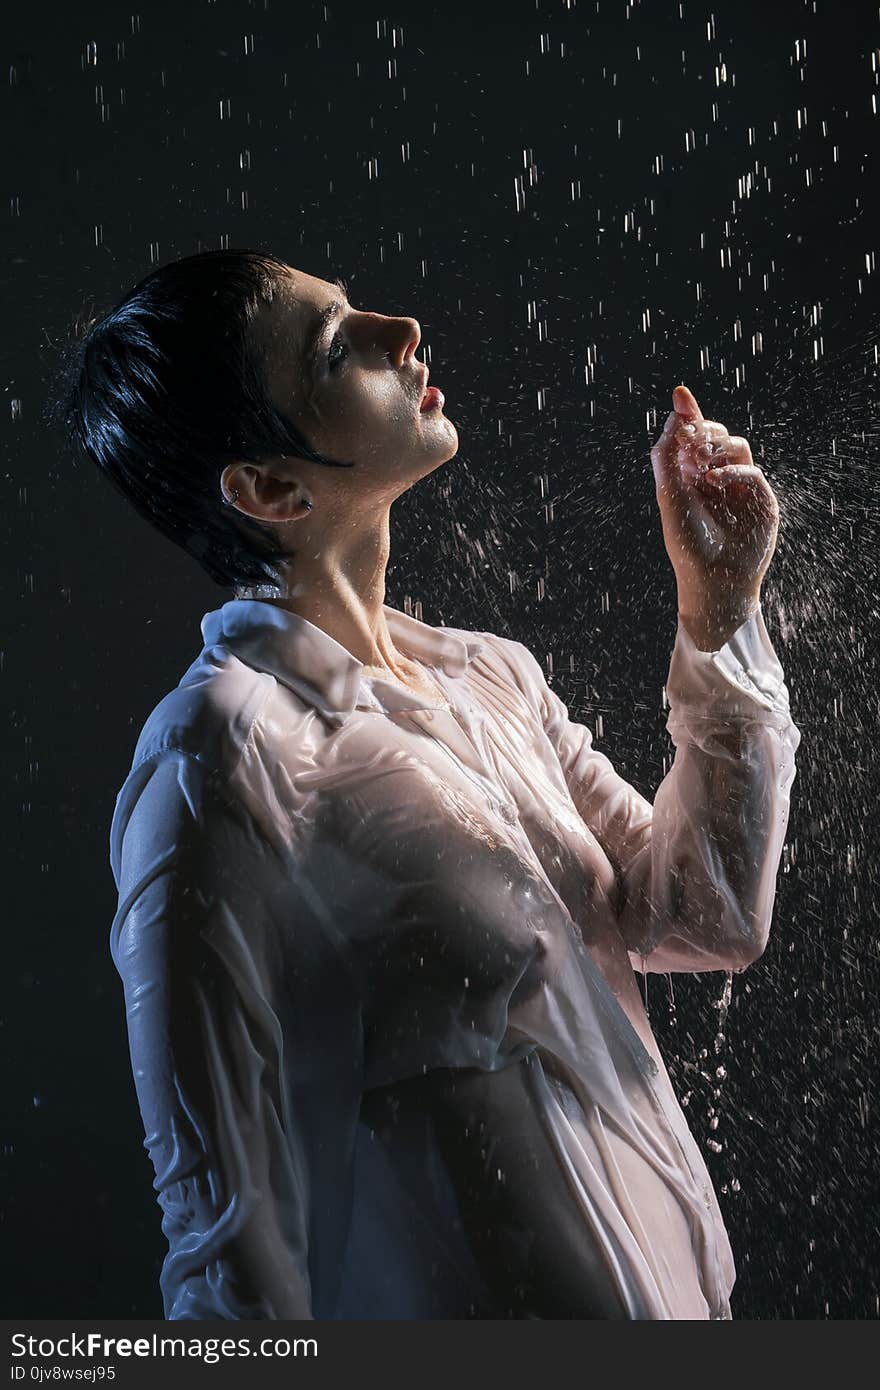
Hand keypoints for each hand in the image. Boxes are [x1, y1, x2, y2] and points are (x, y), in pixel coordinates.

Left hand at [650, 384, 779, 645]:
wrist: (713, 580)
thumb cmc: (687, 542)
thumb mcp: (669, 493)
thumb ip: (669, 451)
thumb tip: (677, 408)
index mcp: (690, 475)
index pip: (692, 436)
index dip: (689, 413)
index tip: (681, 394)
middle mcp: (715, 478)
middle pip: (716, 434)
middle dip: (705, 431)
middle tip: (693, 444)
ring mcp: (740, 488)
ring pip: (737, 446)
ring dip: (719, 449)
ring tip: (704, 471)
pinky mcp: (761, 500)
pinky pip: (752, 469)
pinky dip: (732, 471)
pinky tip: (713, 481)